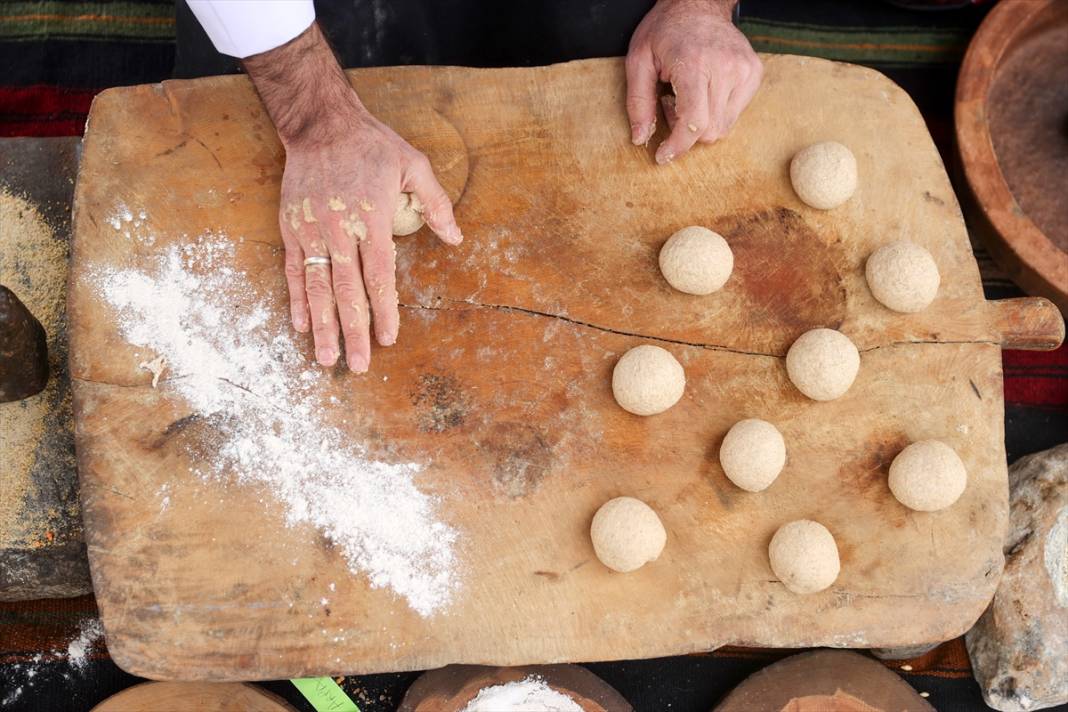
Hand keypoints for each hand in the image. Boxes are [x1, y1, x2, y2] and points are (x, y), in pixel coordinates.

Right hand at [245, 24, 461, 371]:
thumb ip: (436, 204)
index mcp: (372, 218)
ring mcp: (312, 230)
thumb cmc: (372, 144)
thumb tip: (457, 239)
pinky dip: (297, 299)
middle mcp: (340, 229)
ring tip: (325, 358)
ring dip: (322, 325)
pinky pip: (295, 270)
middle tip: (358, 366)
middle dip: (353, 331)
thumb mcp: (414, 164)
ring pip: (317, 287)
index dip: (384, 309)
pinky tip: (300, 325)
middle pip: (347, 291)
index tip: (389, 339)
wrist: (320, 123)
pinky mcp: (292, 228)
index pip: (379, 275)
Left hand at [626, 0, 762, 163]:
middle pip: (709, 131)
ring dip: (701, 123)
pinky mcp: (754, 73)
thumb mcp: (638, 61)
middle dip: (685, 131)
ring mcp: (744, 70)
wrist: (698, 3)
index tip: (663, 156)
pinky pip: (735, 114)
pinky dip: (716, 112)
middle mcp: (726, 67)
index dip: (677, 146)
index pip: (694, 122)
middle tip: (670, 104)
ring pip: (724, 127)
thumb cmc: (665, 31)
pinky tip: (704, 91)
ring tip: (687, 96)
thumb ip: (638, 102)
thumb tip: (641, 139)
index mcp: (695, 64)